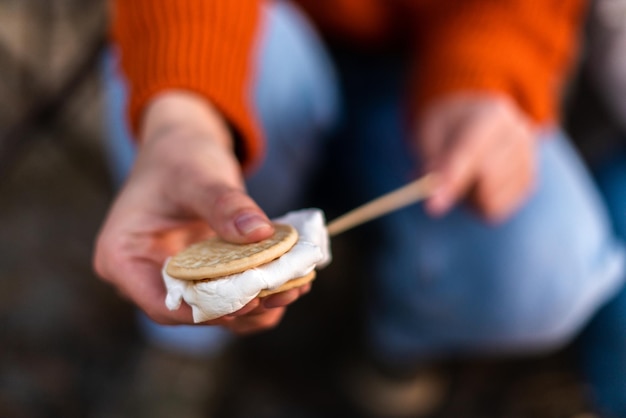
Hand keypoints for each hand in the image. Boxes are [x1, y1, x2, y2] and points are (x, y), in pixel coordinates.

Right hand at [93, 91, 304, 332]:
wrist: (184, 146)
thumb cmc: (179, 156)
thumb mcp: (197, 175)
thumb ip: (224, 204)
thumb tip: (260, 233)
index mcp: (122, 258)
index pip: (163, 304)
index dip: (208, 309)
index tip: (252, 298)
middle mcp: (145, 277)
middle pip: (194, 310)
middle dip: (242, 307)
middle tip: (286, 292)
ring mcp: (175, 280)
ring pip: (217, 309)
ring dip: (258, 304)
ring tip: (298, 285)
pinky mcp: (201, 276)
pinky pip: (230, 295)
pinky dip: (260, 292)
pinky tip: (292, 279)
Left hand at [415, 93, 536, 221]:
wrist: (473, 121)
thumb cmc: (446, 129)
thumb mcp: (429, 137)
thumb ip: (433, 164)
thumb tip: (434, 197)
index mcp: (491, 114)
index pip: (470, 152)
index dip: (451, 180)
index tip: (432, 206)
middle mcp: (518, 134)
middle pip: (486, 179)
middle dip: (457, 187)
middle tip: (441, 177)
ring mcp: (528, 158)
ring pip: (490, 200)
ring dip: (466, 196)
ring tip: (462, 174)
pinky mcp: (529, 182)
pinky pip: (495, 209)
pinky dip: (479, 203)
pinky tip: (478, 183)